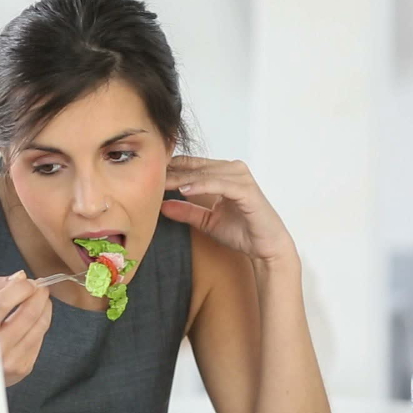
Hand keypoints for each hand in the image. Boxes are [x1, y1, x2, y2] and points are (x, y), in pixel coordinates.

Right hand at [0, 271, 51, 386]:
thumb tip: (20, 276)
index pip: (0, 305)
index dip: (19, 289)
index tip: (28, 281)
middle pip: (26, 315)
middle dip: (38, 295)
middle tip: (40, 286)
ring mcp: (11, 361)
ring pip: (39, 326)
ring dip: (45, 307)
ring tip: (41, 298)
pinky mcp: (24, 367)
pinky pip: (40, 338)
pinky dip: (41, 323)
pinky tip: (35, 318)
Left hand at [162, 156, 295, 263]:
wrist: (265, 247)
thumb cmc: (241, 231)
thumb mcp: (206, 221)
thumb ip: (186, 211)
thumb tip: (161, 206)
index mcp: (222, 174)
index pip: (191, 166)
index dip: (170, 169)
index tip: (148, 175)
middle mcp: (232, 171)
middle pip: (196, 167)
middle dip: (172, 171)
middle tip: (149, 175)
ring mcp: (241, 179)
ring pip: (205, 173)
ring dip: (183, 177)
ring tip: (162, 182)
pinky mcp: (247, 190)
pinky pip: (220, 184)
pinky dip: (202, 186)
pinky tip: (184, 190)